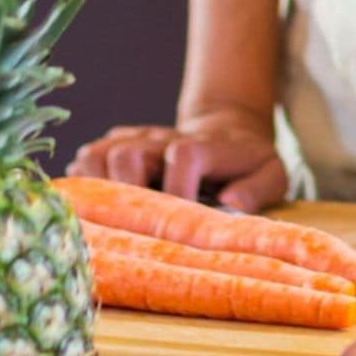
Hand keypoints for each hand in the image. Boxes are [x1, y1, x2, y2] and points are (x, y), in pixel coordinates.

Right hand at [65, 109, 287, 211]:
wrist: (224, 132)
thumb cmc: (247, 163)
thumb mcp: (272, 173)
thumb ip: (258, 188)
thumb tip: (231, 203)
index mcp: (202, 145)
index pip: (182, 156)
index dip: (178, 189)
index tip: (182, 217)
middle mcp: (160, 140)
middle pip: (126, 154)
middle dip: (128, 193)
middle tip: (139, 224)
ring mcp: (133, 141)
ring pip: (96, 155)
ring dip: (97, 189)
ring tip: (112, 218)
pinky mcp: (114, 147)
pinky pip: (84, 161)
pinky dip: (83, 184)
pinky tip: (98, 208)